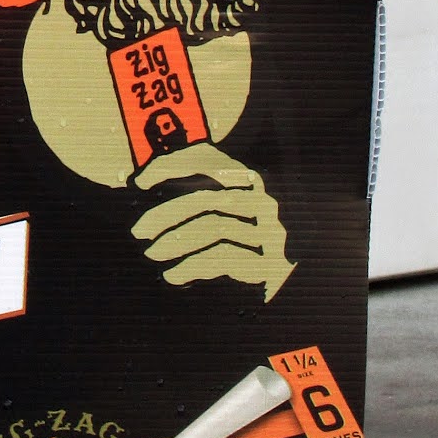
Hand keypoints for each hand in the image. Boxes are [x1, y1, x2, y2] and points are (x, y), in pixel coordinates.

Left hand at [130, 141, 293, 300]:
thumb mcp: (231, 208)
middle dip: (165, 214)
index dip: (170, 166)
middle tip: (138, 230)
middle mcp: (262, 200)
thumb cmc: (252, 237)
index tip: (140, 182)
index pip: (206, 160)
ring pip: (214, 228)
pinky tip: (172, 276)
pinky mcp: (271, 260)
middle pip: (206, 199)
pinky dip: (192, 266)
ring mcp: (270, 230)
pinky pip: (224, 258)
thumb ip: (200, 194)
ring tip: (152, 252)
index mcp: (249, 180)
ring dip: (175, 241)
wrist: (300, 276)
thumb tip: (144, 183)